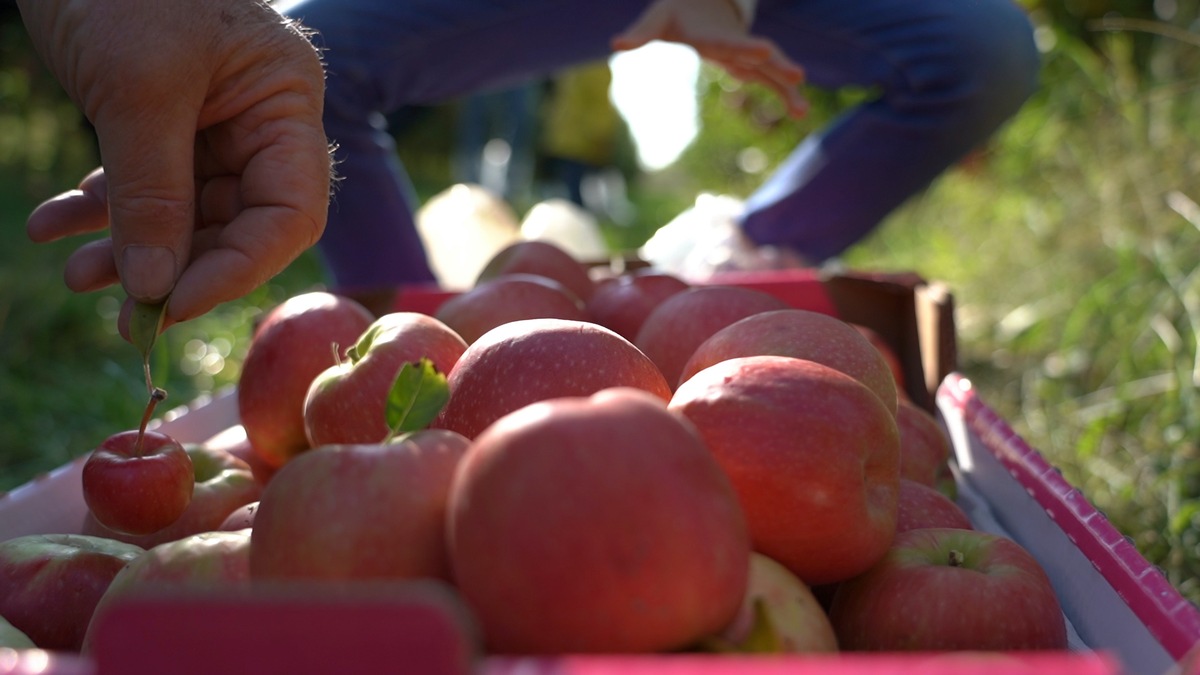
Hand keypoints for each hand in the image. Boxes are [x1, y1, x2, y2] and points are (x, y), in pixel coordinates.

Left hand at [17, 0, 330, 332]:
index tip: (171, 305)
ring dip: (127, 244)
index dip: (237, 267)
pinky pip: (144, 181)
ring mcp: (213, 120)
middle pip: (235, 221)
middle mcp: (259, 118)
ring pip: (184, 210)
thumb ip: (152, 191)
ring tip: (73, 273)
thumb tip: (155, 287)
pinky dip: (102, 206)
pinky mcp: (164, 117)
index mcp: (284, 101)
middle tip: (122, 314)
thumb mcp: (137, 90)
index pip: (289, 211)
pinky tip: (56, 222)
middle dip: (172, 265)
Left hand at [612, 0, 807, 117]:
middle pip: (759, 56)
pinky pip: (771, 81)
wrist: (701, 0)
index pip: (729, 42)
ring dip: (786, 90)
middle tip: (798, 75)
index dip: (744, 48)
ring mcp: (745, 54)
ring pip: (770, 71)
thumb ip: (640, 33)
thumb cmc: (675, 11)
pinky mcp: (750, 64)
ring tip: (804, 112)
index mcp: (711, 35)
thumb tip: (616, 43)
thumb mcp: (657, 19)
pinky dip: (785, 94)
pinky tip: (801, 114)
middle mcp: (734, 44)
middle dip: (778, 66)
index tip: (764, 50)